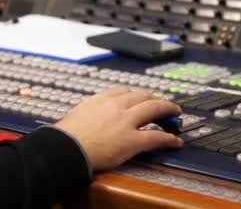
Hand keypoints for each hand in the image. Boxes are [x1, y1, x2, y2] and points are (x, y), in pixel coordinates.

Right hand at [54, 88, 182, 171]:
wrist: (66, 148)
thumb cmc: (65, 135)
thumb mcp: (76, 114)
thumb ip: (87, 112)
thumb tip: (85, 117)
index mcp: (101, 99)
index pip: (124, 91)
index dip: (135, 95)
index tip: (139, 98)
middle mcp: (117, 106)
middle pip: (142, 96)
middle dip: (154, 99)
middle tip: (160, 105)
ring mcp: (126, 122)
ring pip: (154, 109)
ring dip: (167, 109)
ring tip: (174, 113)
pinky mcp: (132, 140)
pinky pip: (157, 137)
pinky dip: (169, 138)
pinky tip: (175, 141)